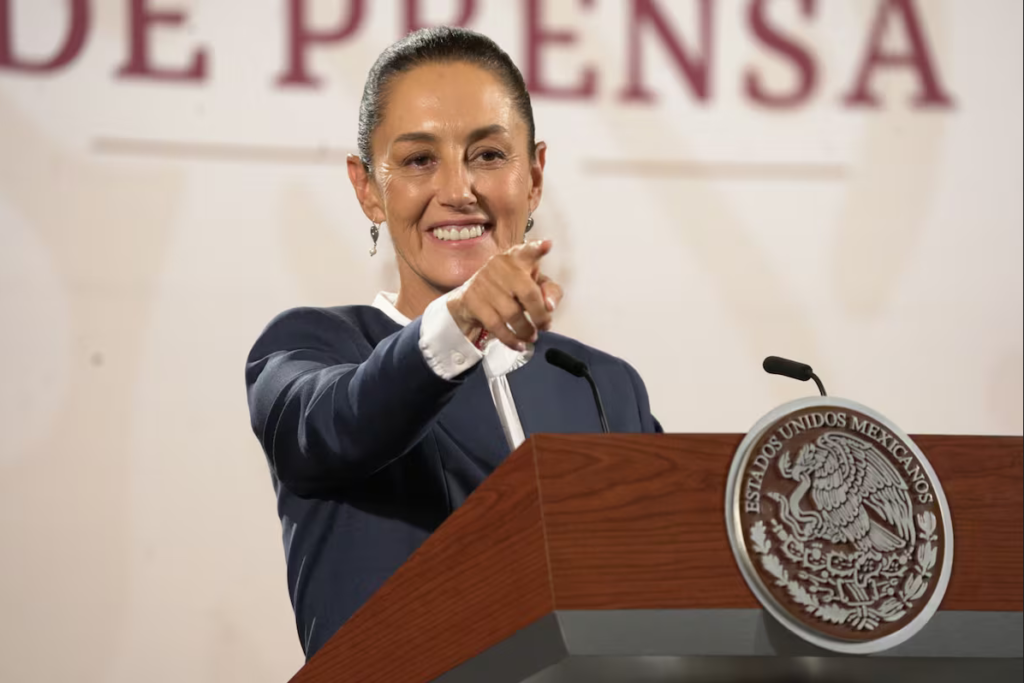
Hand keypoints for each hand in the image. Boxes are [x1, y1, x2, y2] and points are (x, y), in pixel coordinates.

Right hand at [446, 239, 563, 350]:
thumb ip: (549, 292)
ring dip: (526, 330)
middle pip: (528, 293)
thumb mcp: (532, 285)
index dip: (537, 249)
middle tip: (545, 325)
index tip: (547, 245)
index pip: (528, 251)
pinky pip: (496, 326)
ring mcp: (485, 283)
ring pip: (512, 313)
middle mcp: (501, 266)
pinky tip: (519, 344)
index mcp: (518, 258)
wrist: (470, 300)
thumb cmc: (508, 290)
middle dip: (540, 314)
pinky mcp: (474, 301)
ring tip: (532, 336)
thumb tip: (550, 306)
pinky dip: (511, 339)